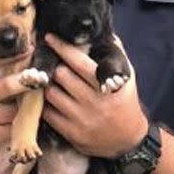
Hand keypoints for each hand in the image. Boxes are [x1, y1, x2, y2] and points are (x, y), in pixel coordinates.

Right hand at [0, 50, 31, 166]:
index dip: (11, 56)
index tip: (29, 49)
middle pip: (8, 85)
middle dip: (28, 80)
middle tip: (43, 76)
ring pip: (14, 108)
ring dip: (23, 108)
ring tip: (31, 105)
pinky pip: (11, 127)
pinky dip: (17, 127)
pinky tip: (17, 126)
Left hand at [42, 34, 147, 158]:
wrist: (128, 140)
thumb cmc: (125, 103)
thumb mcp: (127, 78)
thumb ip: (116, 55)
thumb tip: (105, 33)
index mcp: (105, 85)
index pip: (79, 62)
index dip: (62, 47)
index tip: (50, 38)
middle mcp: (92, 101)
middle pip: (61, 76)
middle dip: (55, 67)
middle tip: (51, 64)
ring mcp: (80, 119)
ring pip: (51, 94)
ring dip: (48, 85)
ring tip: (49, 81)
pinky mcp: (71, 133)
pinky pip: (48, 114)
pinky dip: (46, 104)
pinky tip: (48, 99)